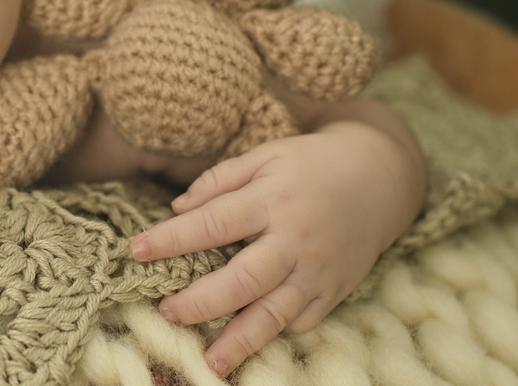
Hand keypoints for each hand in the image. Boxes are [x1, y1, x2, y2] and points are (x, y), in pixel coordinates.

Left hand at [130, 115, 424, 377]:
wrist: (380, 177)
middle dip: (200, 300)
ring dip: (239, 340)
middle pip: (241, 279)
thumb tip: (177, 208)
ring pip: (273, 313)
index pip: (213, 223)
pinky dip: (275, 334)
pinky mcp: (334, 291)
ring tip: (209, 361)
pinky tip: (249, 343)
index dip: (172, 239)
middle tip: (166, 310)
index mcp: (271, 199)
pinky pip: (303, 321)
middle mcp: (294, 239)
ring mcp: (316, 270)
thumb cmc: (311, 163)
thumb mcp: (266, 155)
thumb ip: (220, 179)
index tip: (137, 250)